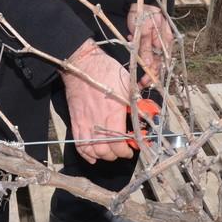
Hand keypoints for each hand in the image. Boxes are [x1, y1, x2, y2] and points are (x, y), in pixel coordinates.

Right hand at [61, 39, 134, 164]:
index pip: (119, 144)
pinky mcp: (76, 121)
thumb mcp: (127, 84)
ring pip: (92, 151)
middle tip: (123, 150)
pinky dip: (86, 153)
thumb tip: (146, 112)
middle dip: (116, 155)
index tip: (131, 149)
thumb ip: (136, 101)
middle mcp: (98, 121)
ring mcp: (85, 123)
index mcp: (113, 113)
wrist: (81, 65)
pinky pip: (79, 144)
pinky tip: (93, 156)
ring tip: (110, 152)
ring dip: (103, 155)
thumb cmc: (105, 71)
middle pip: (106, 151)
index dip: (126, 151)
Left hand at [128, 4, 173, 85]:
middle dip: (148, 73)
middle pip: (157, 63)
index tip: (144, 83)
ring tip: (136, 68)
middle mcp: (163, 44)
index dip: (152, 75)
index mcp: (164, 43)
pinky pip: (148, 50)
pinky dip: (140, 53)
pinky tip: (133, 47)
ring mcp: (158, 42)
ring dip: (143, 64)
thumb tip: (147, 65)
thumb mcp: (143, 32)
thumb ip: (145, 48)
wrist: (141, 2)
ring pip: (152, 58)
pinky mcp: (152, 39)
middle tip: (139, 84)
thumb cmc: (144, 14)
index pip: (159, 63)